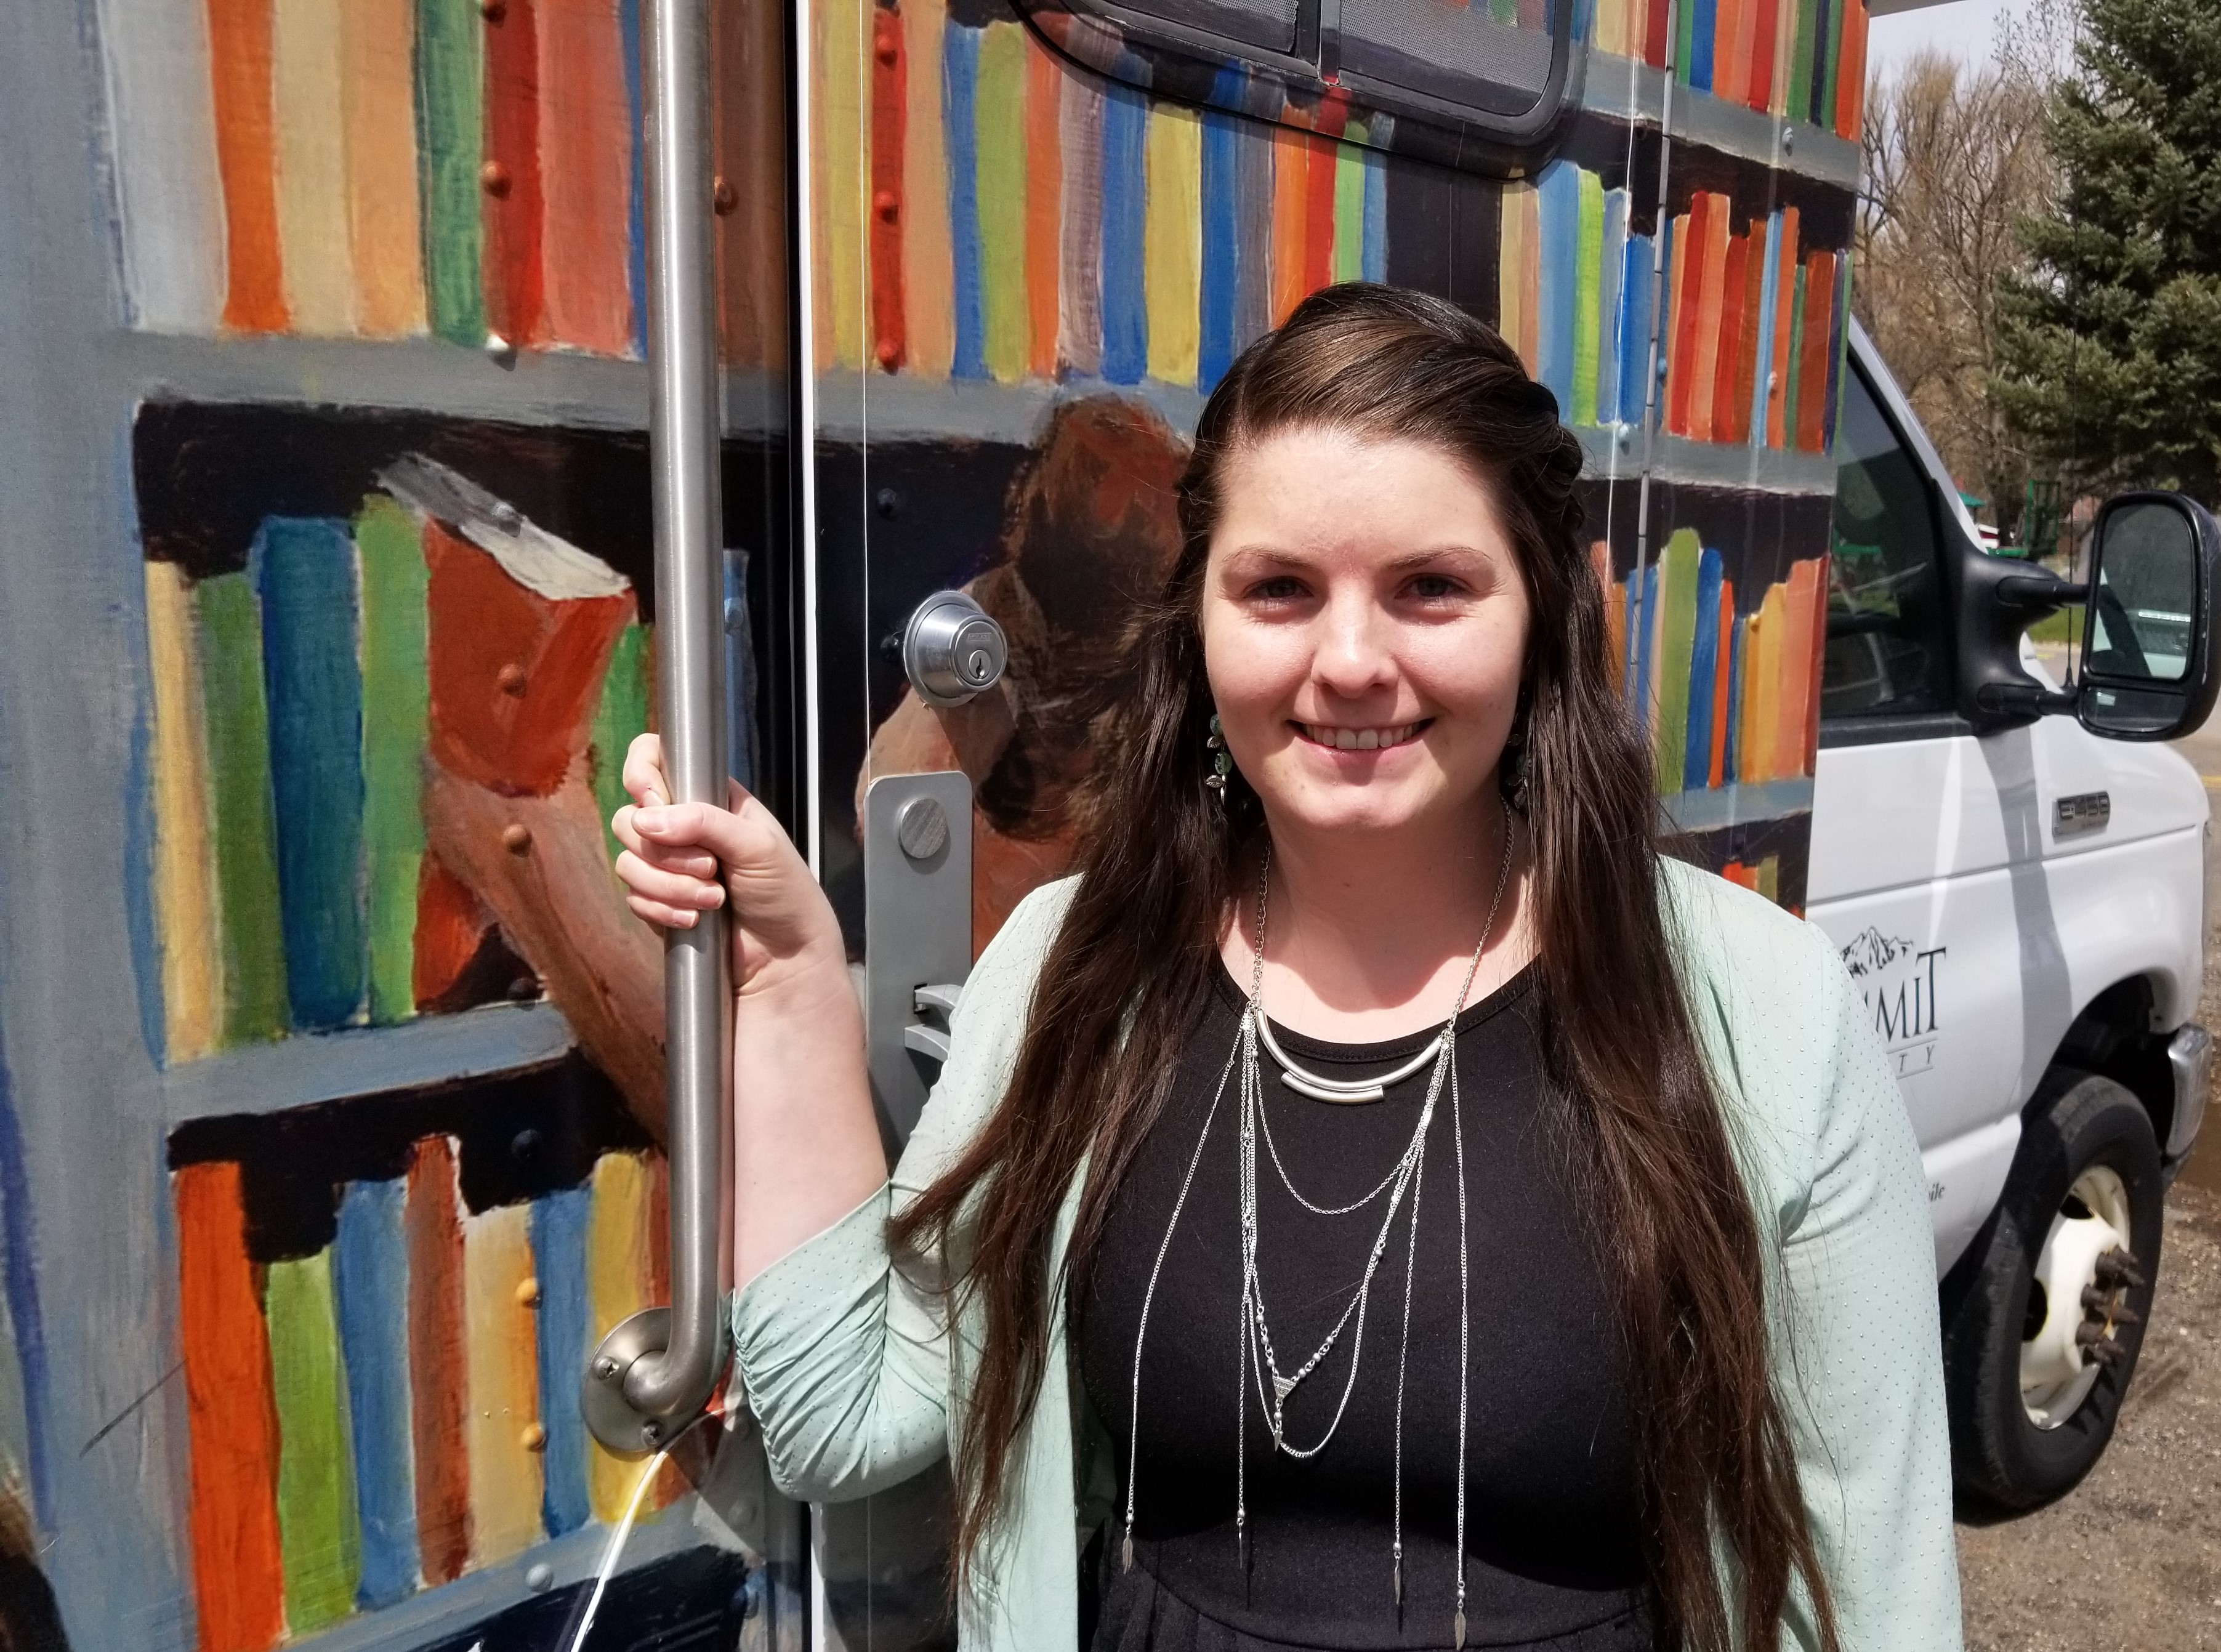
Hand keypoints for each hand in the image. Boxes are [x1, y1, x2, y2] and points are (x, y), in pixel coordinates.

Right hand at [610, 733, 844, 997]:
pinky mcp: (658, 902)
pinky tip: (694, 921)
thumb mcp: (757, 845)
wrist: (786, 959)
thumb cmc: (785, 892)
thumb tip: (645, 818)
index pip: (652, 759)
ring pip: (628, 861)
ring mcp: (666, 865)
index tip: (654, 802)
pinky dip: (661, 910)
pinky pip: (633, 897)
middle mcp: (682, 826)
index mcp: (709, 797)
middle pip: (629, 817)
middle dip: (666, 852)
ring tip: (714, 901)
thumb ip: (704, 822)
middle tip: (711, 869)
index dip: (642, 776)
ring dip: (668, 886)